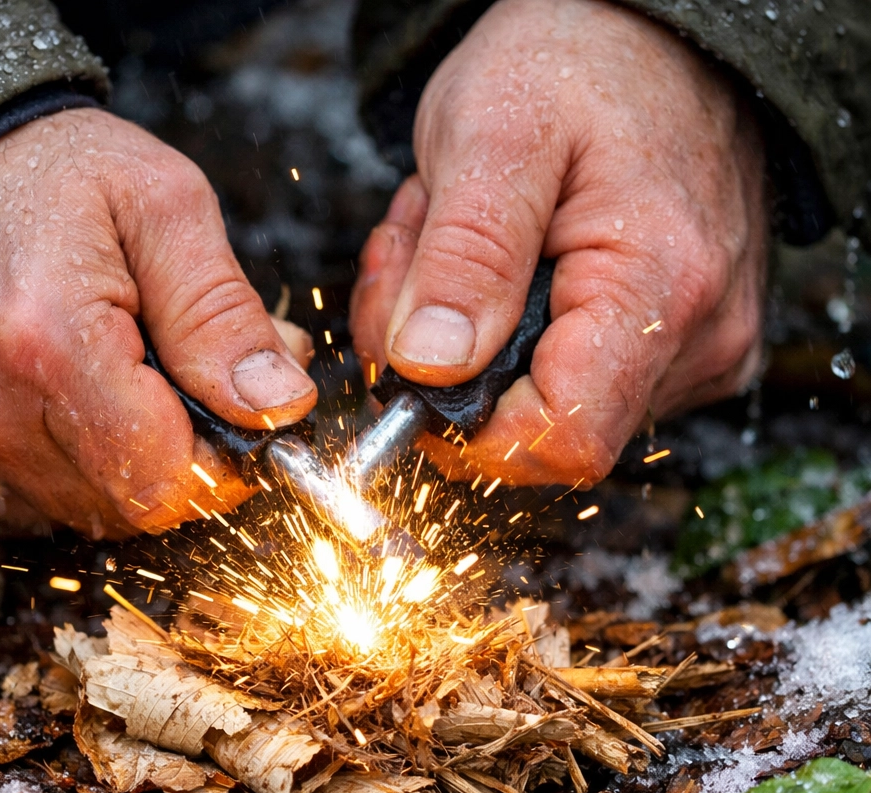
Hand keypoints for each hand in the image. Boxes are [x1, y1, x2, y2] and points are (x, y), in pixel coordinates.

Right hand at [0, 109, 315, 537]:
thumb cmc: (43, 173)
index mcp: (49, 348)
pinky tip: (53, 400)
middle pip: (126, 507)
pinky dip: (56, 466)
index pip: (170, 482)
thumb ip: (224, 317)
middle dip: (174, 457)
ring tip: (114, 377)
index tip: (233, 418)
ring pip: (76, 512)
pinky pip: (17, 505)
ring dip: (116, 463)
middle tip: (176, 381)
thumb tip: (278, 406)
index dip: (221, 463)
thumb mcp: (164, 209)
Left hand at [350, 0, 766, 486]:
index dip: (467, 431)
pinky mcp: (672, 345)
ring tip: (459, 245)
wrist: (654, 31)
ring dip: (470, 343)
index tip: (411, 370)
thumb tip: (429, 367)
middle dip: (450, 368)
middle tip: (418, 265)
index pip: (562, 438)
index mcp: (661, 287)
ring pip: (542, 407)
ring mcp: (690, 347)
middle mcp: (695, 336)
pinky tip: (497, 265)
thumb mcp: (494, 133)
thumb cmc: (584, 58)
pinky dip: (503, 336)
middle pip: (540, 430)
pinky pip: (566, 381)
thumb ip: (464, 258)